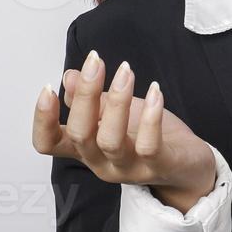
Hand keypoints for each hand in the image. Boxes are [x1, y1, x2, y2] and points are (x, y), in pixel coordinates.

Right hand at [31, 49, 216, 213]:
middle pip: (81, 135)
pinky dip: (150, 116)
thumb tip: (70, 76)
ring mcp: (129, 169)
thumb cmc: (147, 137)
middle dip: (85, 95)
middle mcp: (101, 162)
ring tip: (125, 71)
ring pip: (111, 141)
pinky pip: (149, 145)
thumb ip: (90, 99)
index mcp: (85, 148)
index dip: (43, 119)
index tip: (48, 88)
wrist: (188, 167)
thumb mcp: (114, 113)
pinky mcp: (158, 167)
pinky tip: (155, 91)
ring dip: (116, 102)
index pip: (49, 143)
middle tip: (96, 62)